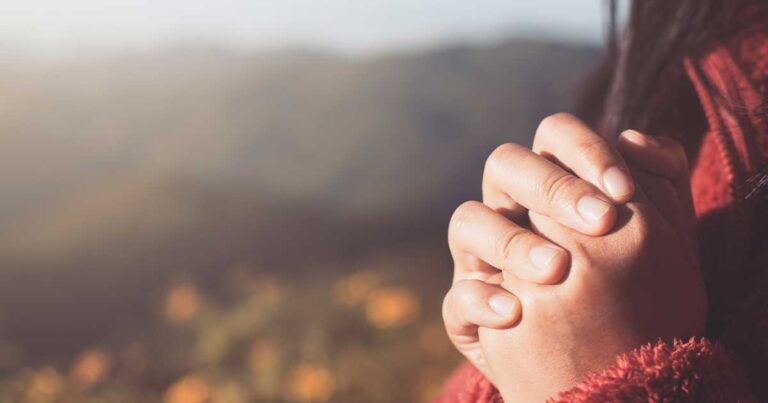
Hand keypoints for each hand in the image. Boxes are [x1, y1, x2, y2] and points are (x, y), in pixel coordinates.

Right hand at [480, 127, 705, 401]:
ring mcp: (482, 259)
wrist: (613, 368)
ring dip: (512, 241)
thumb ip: (662, 182)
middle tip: (600, 223)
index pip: (554, 137)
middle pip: (505, 164)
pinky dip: (482, 300)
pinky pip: (457, 296)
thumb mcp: (660, 239)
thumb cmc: (633, 295)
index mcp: (553, 186)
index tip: (623, 190)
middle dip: (552, 187)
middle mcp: (511, 211)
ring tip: (558, 269)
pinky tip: (515, 314)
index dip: (583, 150)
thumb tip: (635, 139)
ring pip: (468, 221)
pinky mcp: (467, 309)